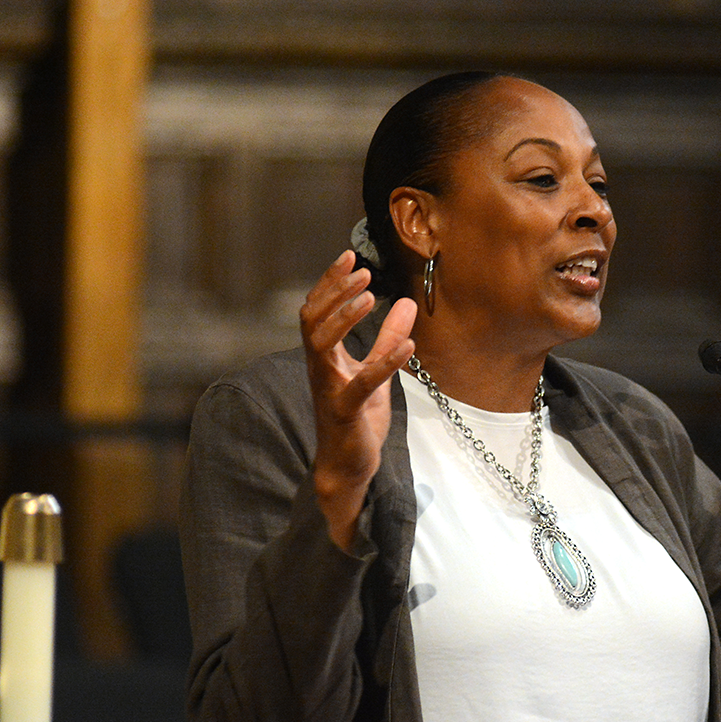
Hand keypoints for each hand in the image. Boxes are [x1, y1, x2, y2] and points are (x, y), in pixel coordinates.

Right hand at [300, 251, 415, 549]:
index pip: (317, 310)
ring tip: (371, 296)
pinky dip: (383, 363)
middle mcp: (320, 368)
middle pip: (313, 319)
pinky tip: (407, 347)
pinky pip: (360, 384)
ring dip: (346, 318)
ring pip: (321, 345)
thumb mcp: (377, 371)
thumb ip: (387, 338)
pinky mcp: (345, 412)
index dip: (330, 282)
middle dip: (334, 292)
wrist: (349, 465)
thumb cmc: (357, 418)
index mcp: (324, 356)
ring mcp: (329, 389)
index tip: (349, 256)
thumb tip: (405, 302)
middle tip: (362, 272)